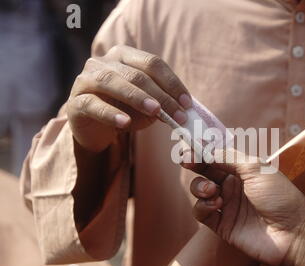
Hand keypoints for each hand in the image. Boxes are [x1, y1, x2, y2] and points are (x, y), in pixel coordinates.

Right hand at [66, 45, 191, 151]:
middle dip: (161, 95)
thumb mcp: (146, 107)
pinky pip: (93, 104)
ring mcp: (86, 79)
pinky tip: (125, 123)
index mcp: (124, 55)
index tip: (187, 103)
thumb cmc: (124, 110)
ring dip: (137, 98)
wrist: (94, 129)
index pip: (152, 63)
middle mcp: (102, 62)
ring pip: (112, 82)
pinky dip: (110, 114)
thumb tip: (181, 110)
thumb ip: (161, 104)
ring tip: (156, 112)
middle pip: (136, 74)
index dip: (172, 82)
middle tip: (178, 115)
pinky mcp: (75, 102)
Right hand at [182, 149, 304, 265]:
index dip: (201, 150)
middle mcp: (234, 186)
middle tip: (187, 161)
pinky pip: (201, 212)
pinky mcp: (222, 225)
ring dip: (200, 187)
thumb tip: (205, 150)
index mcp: (244, 170)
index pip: (217, 156)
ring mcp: (227, 205)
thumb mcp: (256, 168)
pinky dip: (202, 206)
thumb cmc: (280, 197)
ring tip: (212, 190)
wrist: (292, 234)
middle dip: (195, 164)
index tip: (188, 147)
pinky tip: (216, 204)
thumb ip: (228, 157)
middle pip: (205, 171)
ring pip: (200, 191)